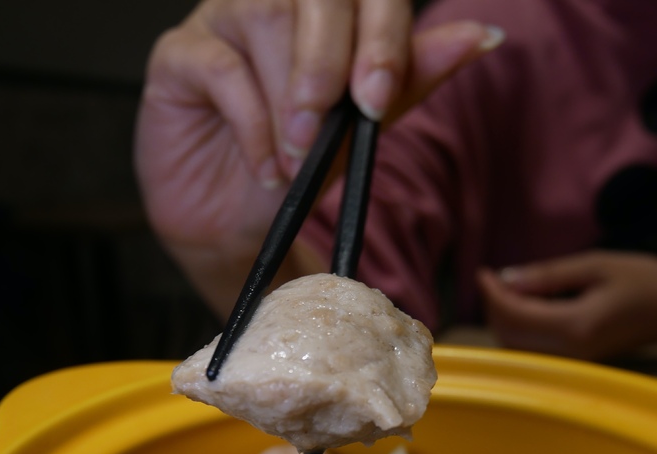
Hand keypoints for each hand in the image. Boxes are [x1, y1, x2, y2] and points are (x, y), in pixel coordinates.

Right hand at [135, 0, 503, 316]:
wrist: (237, 227)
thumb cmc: (295, 173)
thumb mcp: (360, 132)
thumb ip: (408, 80)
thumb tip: (479, 36)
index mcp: (327, 12)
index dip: (381, 32)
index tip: (378, 94)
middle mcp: (275, 2)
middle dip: (330, 61)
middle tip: (328, 124)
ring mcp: (221, 20)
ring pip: (262, 15)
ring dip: (288, 96)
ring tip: (295, 158)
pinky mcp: (177, 56)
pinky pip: (219, 66)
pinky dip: (251, 122)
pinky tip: (266, 166)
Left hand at [475, 251, 656, 360]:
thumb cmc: (647, 281)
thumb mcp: (596, 265)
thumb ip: (549, 275)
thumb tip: (505, 280)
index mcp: (576, 326)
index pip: (514, 315)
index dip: (492, 293)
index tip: (484, 271)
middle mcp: (570, 351)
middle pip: (509, 336)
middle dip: (495, 307)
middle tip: (494, 278)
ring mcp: (574, 362)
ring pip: (518, 347)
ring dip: (506, 320)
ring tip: (510, 289)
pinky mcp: (577, 362)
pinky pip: (534, 350)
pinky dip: (521, 329)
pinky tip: (529, 306)